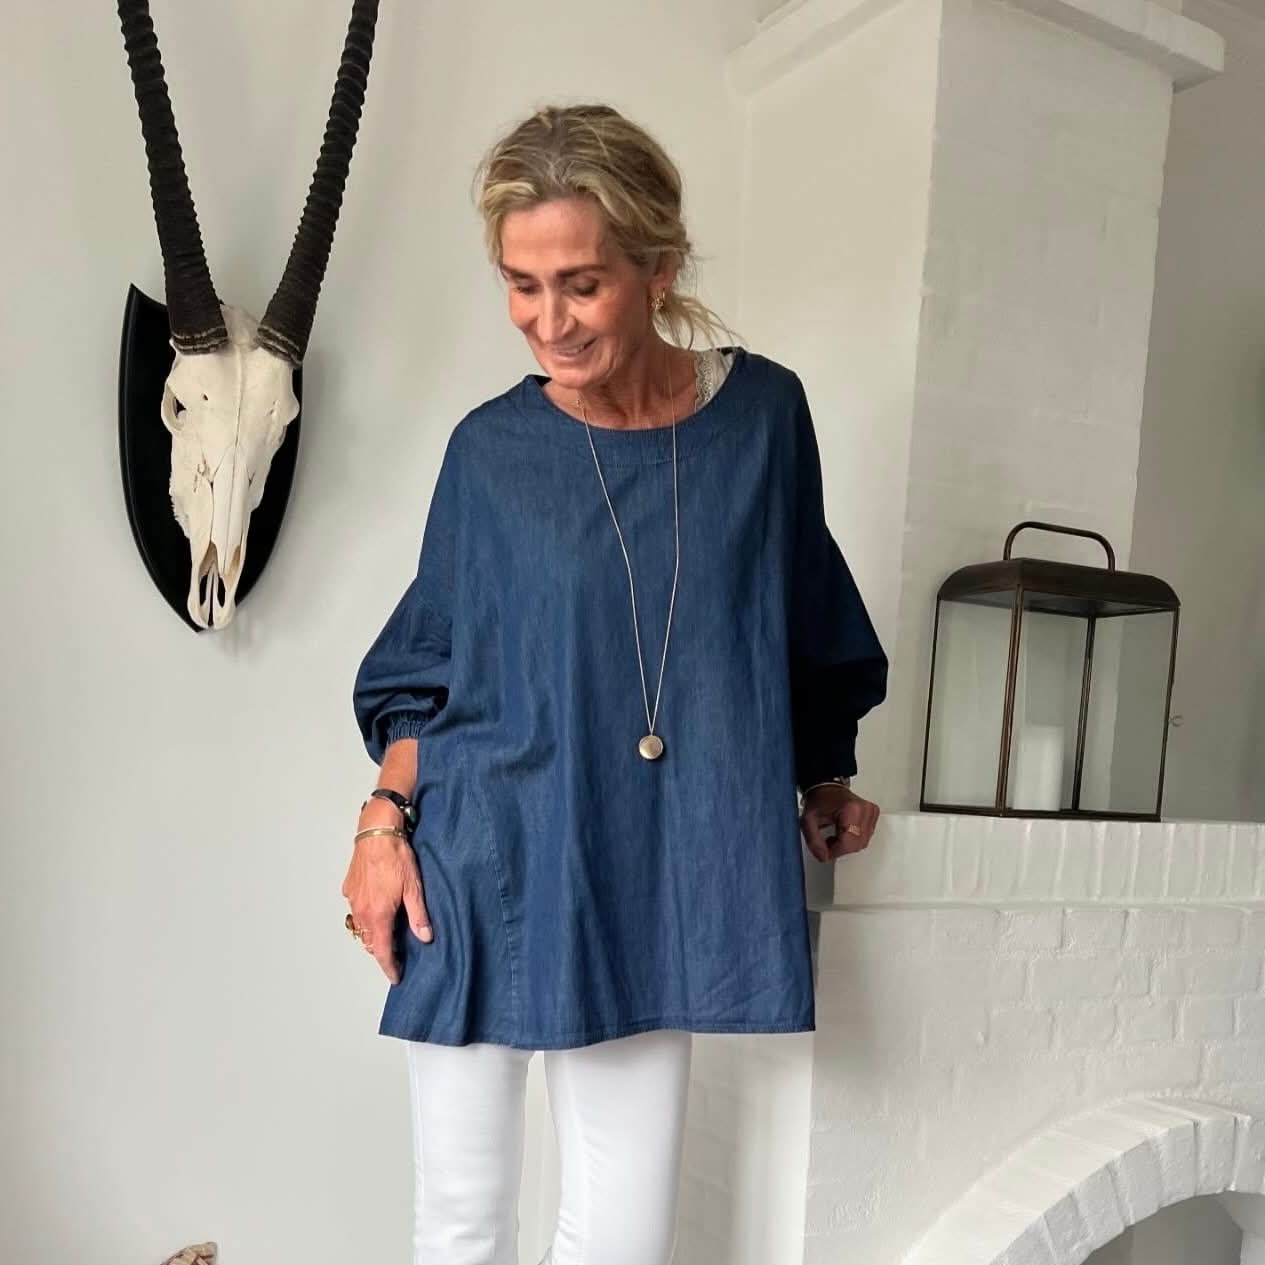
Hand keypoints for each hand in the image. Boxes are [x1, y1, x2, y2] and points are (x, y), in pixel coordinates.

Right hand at [341, 803, 432, 983]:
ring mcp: (353, 900)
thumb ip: (418, 915)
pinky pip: (355, 911)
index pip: (382, 951)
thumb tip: (425, 937)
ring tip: (388, 933)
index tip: (396, 976)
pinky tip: (376, 909)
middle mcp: (361, 911)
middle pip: (369, 942)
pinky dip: (364, 917)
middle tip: (397, 954)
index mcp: (378, 915)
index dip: (389, 966)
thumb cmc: (396, 857)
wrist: (377, 832)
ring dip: (372, 935)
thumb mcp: (414, 888)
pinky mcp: (349, 888)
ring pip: (360, 928)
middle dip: (381, 951)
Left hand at [799, 785, 879, 862]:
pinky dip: (854, 839)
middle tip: (827, 842)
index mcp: (851, 809)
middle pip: (857, 844)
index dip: (835, 851)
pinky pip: (866, 837)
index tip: (824, 851)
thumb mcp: (808, 820)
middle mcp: (865, 810)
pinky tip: (843, 832)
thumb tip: (823, 856)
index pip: (848, 842)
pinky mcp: (873, 815)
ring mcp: (871, 812)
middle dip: (840, 849)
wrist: (827, 787)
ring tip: (834, 835)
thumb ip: (813, 841)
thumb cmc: (819, 799)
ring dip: (847, 845)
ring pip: (863, 843)